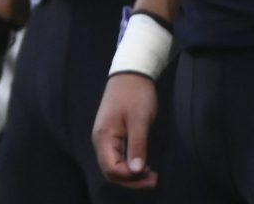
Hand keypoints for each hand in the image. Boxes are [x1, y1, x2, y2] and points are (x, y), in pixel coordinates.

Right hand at [92, 72, 159, 187]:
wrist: (130, 73)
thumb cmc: (135, 95)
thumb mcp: (140, 120)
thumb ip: (137, 146)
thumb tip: (136, 171)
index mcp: (103, 137)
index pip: (112, 168)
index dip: (131, 177)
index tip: (152, 174)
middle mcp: (99, 140)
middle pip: (110, 171)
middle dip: (131, 180)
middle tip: (154, 179)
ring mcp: (104, 138)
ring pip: (113, 166)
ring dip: (130, 175)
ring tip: (151, 174)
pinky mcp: (110, 135)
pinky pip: (116, 157)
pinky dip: (128, 166)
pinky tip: (142, 164)